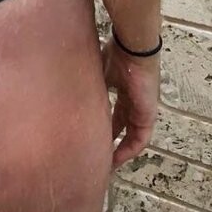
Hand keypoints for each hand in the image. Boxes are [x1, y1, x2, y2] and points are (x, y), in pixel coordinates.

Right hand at [100, 35, 159, 170]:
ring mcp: (142, 110)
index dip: (102, 126)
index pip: (113, 113)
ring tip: (105, 164)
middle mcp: (132, 102)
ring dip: (119, 151)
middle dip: (109, 141)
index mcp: (121, 89)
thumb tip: (64, 90)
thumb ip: (89, 84)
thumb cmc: (114, 53)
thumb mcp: (97, 71)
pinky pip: (139, 140)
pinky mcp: (148, 116)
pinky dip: (127, 151)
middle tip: (96, 155)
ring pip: (130, 137)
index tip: (89, 135)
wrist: (132, 48)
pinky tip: (115, 159)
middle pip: (121, 126)